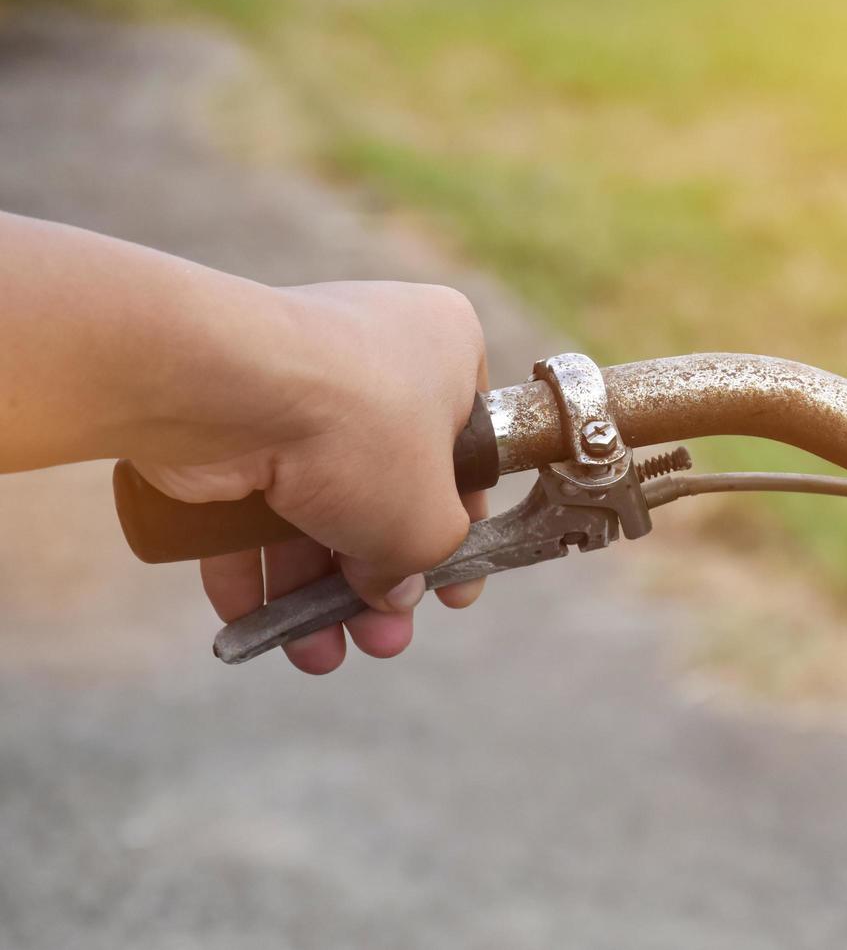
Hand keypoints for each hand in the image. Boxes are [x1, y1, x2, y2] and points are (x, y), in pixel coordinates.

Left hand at [133, 281, 489, 672]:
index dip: (461, 529)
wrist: (223, 387)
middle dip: (377, 581)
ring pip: (315, 503)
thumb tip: (396, 590)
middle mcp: (374, 355)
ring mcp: (295, 385)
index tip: (452, 591)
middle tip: (381, 640)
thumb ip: (427, 558)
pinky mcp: (228, 418)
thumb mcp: (430, 518)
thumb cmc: (359, 430)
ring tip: (318, 654)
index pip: (466, 452)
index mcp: (447, 350)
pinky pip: (251, 501)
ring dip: (314, 590)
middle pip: (385, 488)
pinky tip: (256, 627)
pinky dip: (252, 566)